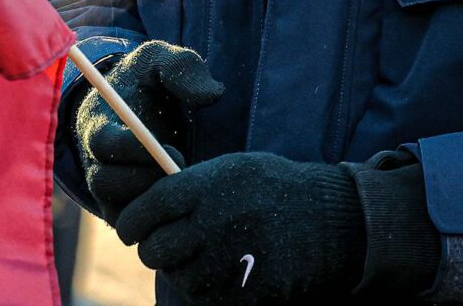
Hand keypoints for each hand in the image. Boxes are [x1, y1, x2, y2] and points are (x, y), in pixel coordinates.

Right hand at [74, 41, 223, 221]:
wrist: (137, 107)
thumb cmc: (147, 82)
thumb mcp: (161, 61)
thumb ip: (182, 67)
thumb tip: (210, 95)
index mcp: (100, 125)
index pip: (102, 144)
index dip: (131, 150)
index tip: (167, 147)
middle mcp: (96, 161)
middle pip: (105, 184)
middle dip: (143, 181)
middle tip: (178, 172)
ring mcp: (108, 190)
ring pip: (118, 211)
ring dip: (151, 204)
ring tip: (182, 190)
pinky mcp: (124, 210)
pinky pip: (134, 228)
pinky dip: (156, 223)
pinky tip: (183, 207)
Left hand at [114, 151, 365, 303]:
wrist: (331, 219)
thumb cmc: (275, 189)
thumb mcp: (233, 170)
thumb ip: (190, 186)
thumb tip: (146, 206)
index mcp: (206, 186)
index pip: (147, 209)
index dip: (131, 222)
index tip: (130, 230)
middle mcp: (213, 223)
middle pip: (155, 250)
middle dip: (152, 250)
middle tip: (161, 246)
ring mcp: (229, 260)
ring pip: (178, 277)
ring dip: (181, 270)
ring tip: (199, 256)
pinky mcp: (245, 292)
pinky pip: (205, 297)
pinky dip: (205, 289)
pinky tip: (219, 272)